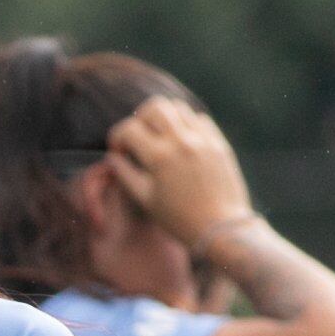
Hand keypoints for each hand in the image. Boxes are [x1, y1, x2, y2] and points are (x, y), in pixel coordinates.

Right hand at [104, 96, 253, 254]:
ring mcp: (203, 140)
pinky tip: (182, 143)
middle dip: (140, 118)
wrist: (221, 228)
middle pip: (155, 107)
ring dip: (164, 119)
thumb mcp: (146, 200)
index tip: (118, 150)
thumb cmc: (179, 220)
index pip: (130, 129)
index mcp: (160, 157)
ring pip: (179, 108)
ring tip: (160, 137)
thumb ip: (126, 174)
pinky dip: (186, 126)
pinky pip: (200, 120)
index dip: (117, 137)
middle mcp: (182, 142)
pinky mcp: (219, 143)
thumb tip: (113, 157)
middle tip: (139, 135)